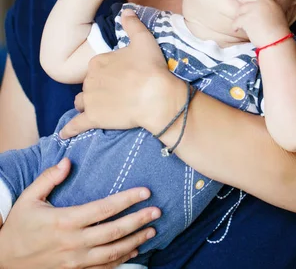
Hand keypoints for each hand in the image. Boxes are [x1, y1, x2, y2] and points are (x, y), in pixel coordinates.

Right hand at [0, 158, 159, 268]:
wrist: (5, 260)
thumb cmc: (19, 226)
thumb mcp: (29, 197)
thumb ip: (50, 178)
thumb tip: (68, 161)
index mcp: (65, 220)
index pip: (104, 208)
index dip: (127, 200)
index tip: (145, 191)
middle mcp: (74, 243)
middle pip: (114, 231)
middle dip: (139, 220)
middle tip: (157, 210)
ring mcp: (76, 261)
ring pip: (113, 252)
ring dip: (135, 241)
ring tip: (152, 229)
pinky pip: (104, 268)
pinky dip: (122, 260)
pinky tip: (135, 250)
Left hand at [60, 9, 179, 137]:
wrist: (156, 97)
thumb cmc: (151, 68)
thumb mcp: (144, 40)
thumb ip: (132, 24)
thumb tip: (126, 11)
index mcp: (98, 61)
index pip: (98, 67)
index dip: (109, 72)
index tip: (122, 76)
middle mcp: (89, 79)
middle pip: (90, 84)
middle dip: (99, 87)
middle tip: (117, 92)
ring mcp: (90, 100)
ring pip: (82, 102)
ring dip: (87, 104)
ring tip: (98, 108)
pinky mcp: (93, 118)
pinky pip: (76, 125)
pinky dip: (70, 129)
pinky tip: (64, 135)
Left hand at [233, 0, 289, 47]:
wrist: (278, 42)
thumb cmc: (278, 31)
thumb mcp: (276, 13)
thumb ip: (266, 6)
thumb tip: (253, 5)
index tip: (247, 2)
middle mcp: (262, 1)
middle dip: (244, 7)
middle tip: (244, 16)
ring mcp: (254, 9)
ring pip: (240, 10)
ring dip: (240, 18)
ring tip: (242, 26)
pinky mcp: (247, 18)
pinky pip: (236, 20)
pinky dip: (235, 26)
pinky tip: (236, 29)